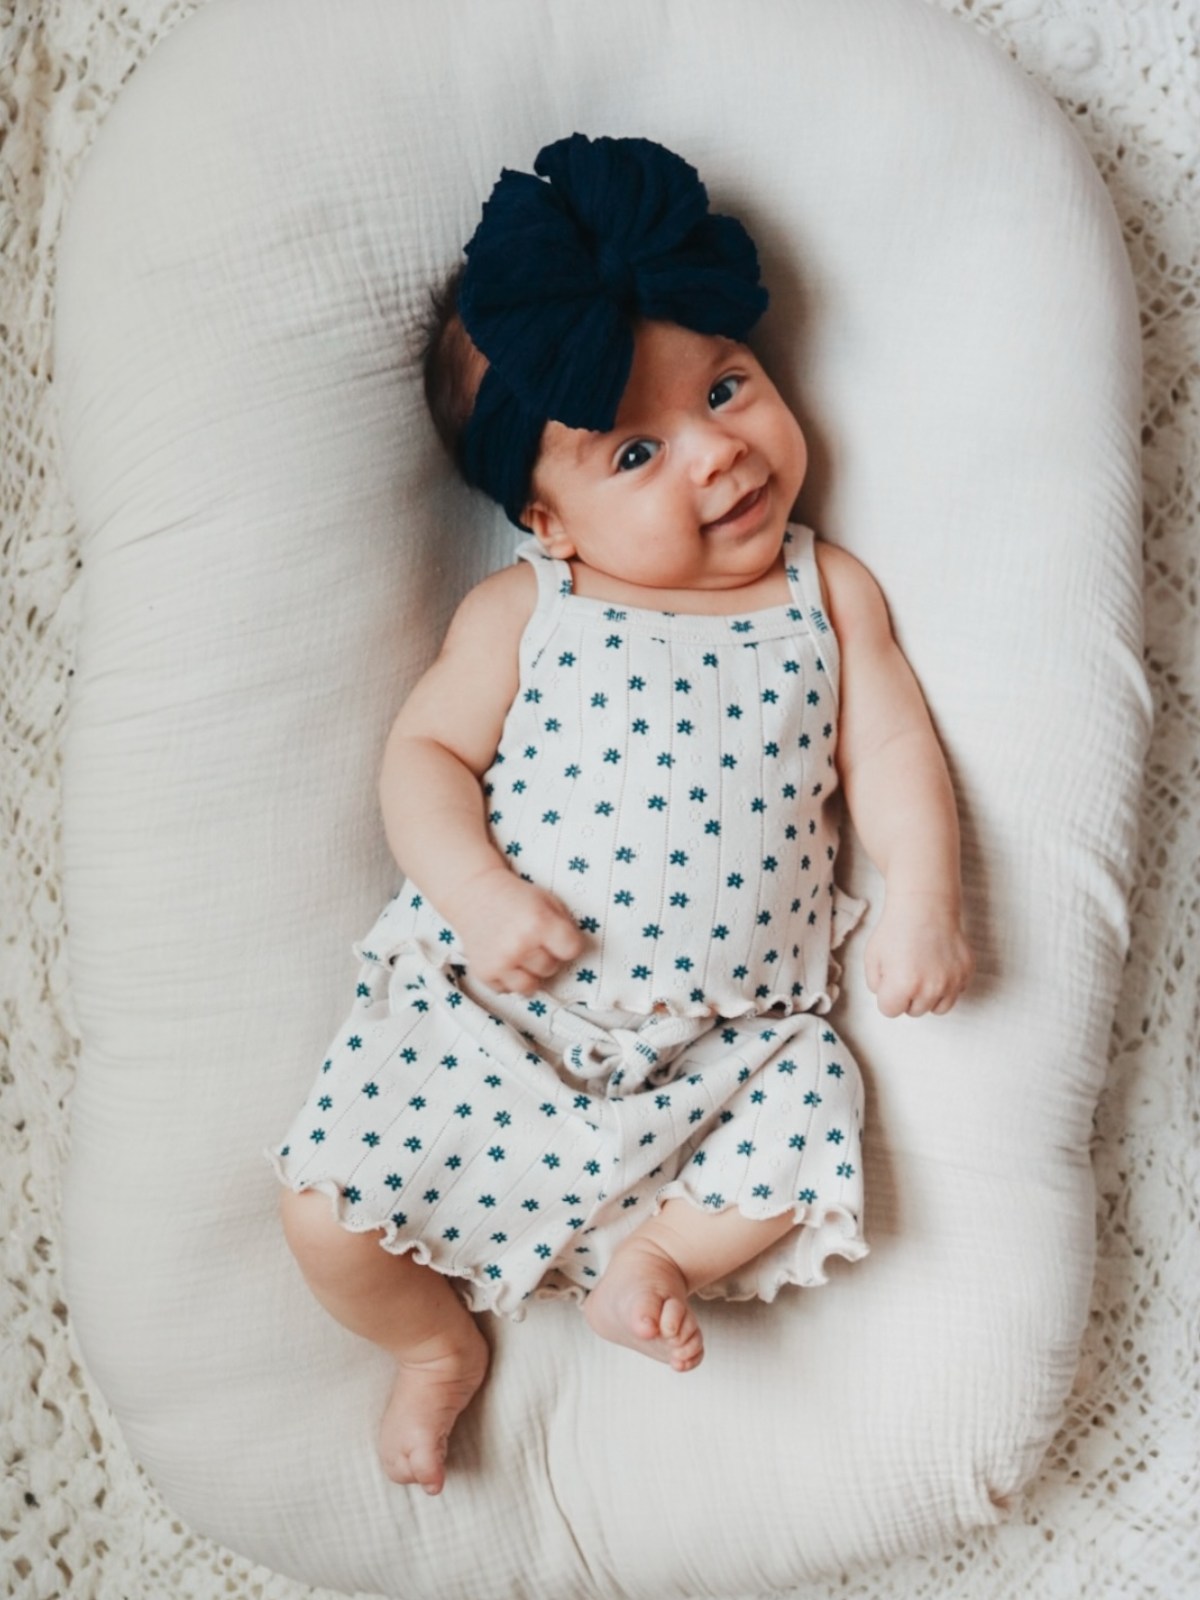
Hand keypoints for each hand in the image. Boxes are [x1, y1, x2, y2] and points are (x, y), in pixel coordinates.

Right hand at [439, 867, 584, 994]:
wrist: (473, 893)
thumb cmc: (514, 897)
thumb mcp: (547, 900)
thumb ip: (564, 926)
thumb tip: (574, 954)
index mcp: (540, 923)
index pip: (571, 951)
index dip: (567, 944)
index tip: (557, 937)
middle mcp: (520, 945)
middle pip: (551, 969)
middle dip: (546, 956)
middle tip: (533, 940)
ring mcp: (501, 962)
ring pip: (531, 986)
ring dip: (529, 973)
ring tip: (521, 954)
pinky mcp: (485, 973)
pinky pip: (507, 989)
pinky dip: (508, 978)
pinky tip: (504, 958)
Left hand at [863, 892, 973, 1018]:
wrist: (925, 906)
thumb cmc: (896, 929)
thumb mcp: (872, 958)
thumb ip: (876, 985)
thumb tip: (888, 997)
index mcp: (902, 986)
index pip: (890, 1011)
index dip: (887, 995)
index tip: (890, 978)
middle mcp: (930, 988)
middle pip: (914, 1011)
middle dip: (907, 996)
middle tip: (906, 971)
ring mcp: (951, 982)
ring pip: (937, 1008)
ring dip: (928, 996)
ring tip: (922, 972)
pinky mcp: (966, 974)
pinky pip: (955, 993)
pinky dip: (947, 985)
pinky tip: (938, 965)